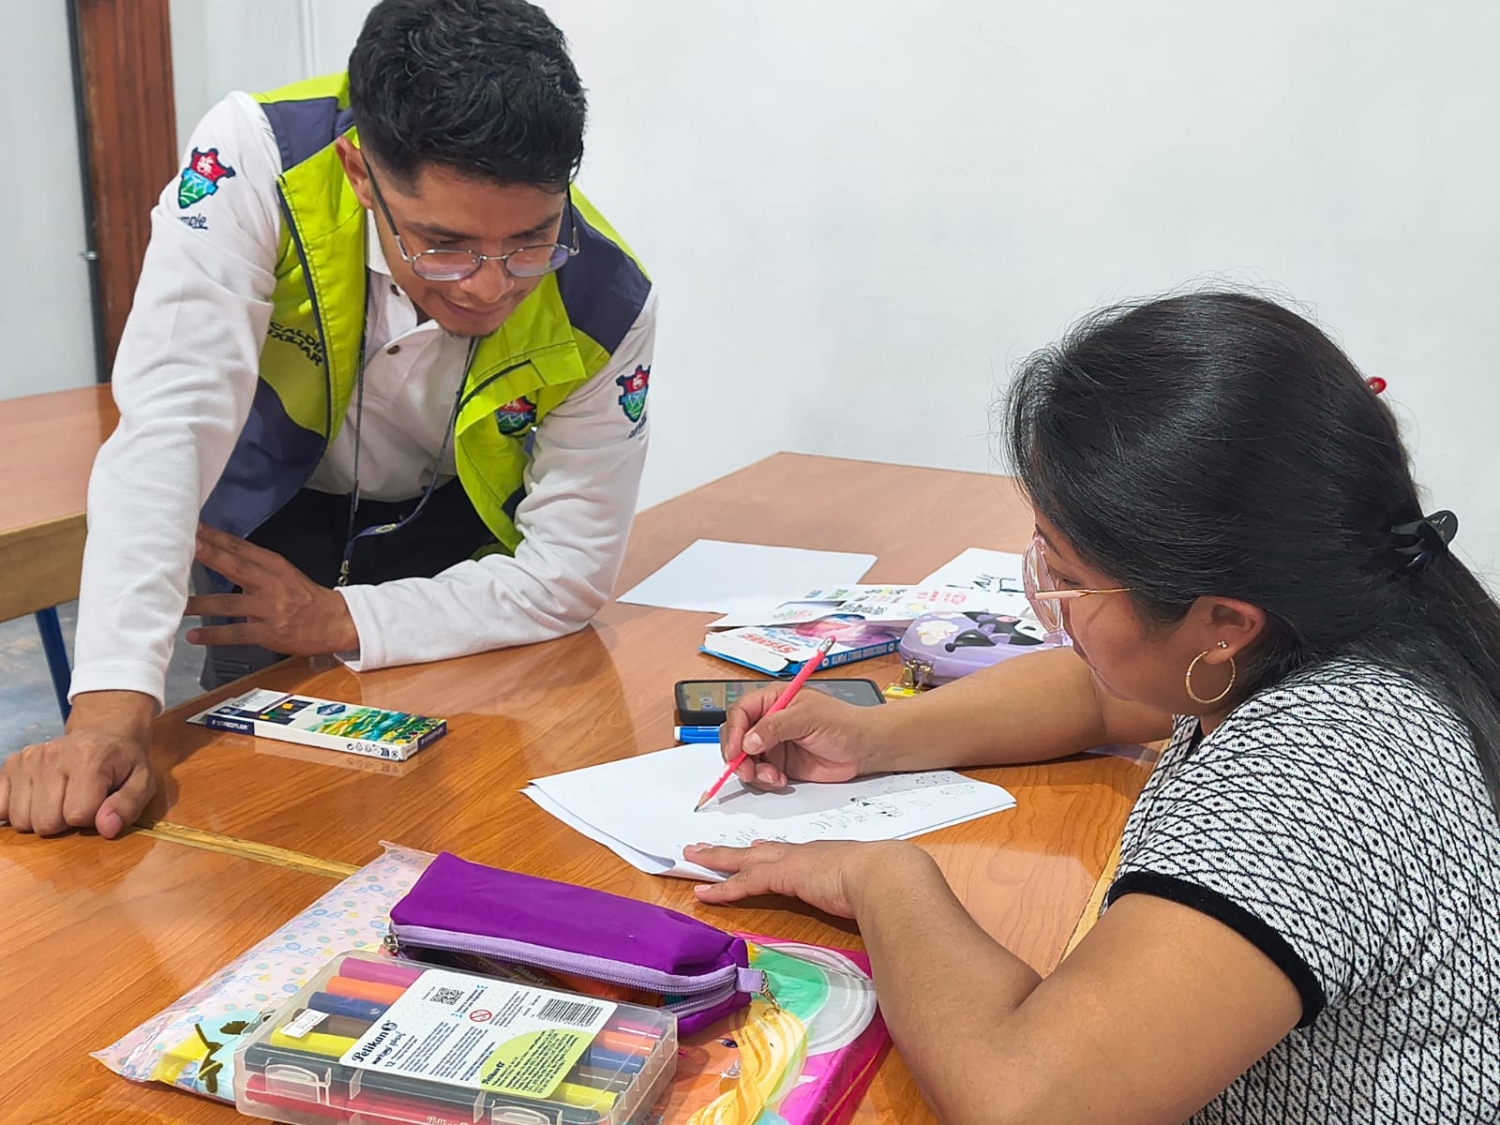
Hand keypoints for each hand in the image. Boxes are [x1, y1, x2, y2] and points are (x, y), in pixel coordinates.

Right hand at [0, 690, 156, 837]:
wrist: (102, 734)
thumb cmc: (123, 763)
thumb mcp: (142, 782)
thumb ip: (128, 806)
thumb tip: (107, 829)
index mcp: (89, 759)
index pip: (78, 815)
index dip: (92, 818)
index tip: (100, 804)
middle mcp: (52, 756)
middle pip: (46, 822)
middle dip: (65, 822)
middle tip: (79, 803)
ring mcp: (27, 760)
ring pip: (21, 820)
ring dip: (43, 818)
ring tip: (61, 800)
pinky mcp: (10, 765)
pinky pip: (0, 808)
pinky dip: (16, 812)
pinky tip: (38, 800)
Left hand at [185, 524, 358, 654]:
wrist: (337, 623)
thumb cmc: (306, 598)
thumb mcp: (285, 575)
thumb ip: (255, 568)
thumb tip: (219, 560)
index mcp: (274, 566)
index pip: (241, 548)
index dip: (216, 537)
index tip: (193, 526)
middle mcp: (271, 584)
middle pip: (236, 567)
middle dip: (210, 556)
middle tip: (186, 547)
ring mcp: (271, 608)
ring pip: (229, 604)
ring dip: (200, 604)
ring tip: (176, 605)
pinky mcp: (270, 632)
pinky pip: (236, 633)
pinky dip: (213, 635)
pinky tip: (193, 635)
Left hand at [685, 839, 934, 918]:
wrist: (885, 875)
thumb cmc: (885, 883)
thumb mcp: (867, 886)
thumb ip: (860, 893)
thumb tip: (869, 904)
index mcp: (823, 855)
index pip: (787, 851)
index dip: (767, 850)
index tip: (754, 846)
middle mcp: (804, 853)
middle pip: (758, 850)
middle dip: (731, 850)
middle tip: (704, 847)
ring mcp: (791, 861)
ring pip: (744, 859)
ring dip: (717, 859)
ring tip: (692, 857)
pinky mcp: (783, 874)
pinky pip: (745, 881)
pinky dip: (723, 887)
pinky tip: (704, 892)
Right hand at [720, 687, 885, 789]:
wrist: (863, 748)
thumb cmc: (842, 723)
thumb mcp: (807, 718)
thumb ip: (775, 727)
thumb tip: (748, 741)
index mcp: (772, 700)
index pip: (740, 713)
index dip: (733, 732)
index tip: (735, 751)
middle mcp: (768, 721)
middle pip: (736, 737)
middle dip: (736, 756)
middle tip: (746, 770)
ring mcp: (773, 745)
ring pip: (744, 759)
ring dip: (752, 772)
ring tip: (772, 777)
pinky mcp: (779, 765)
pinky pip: (759, 774)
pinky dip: (764, 780)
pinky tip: (779, 780)